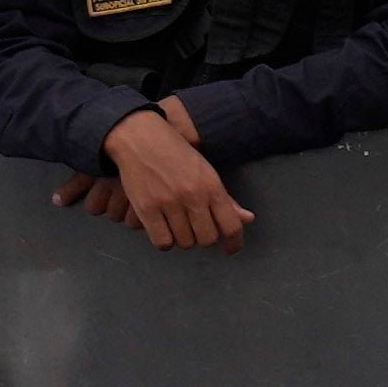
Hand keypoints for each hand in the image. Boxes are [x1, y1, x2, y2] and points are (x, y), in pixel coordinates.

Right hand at [99, 102, 252, 246]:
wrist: (139, 138)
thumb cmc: (175, 154)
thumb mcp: (205, 171)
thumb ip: (225, 198)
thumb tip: (248, 219)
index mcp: (211, 186)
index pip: (231, 225)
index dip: (234, 242)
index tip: (231, 249)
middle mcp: (193, 196)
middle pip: (207, 239)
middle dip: (203, 238)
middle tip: (195, 228)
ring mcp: (169, 203)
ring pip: (185, 242)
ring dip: (183, 238)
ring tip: (177, 224)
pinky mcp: (146, 209)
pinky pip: (162, 242)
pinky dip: (165, 241)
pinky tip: (163, 229)